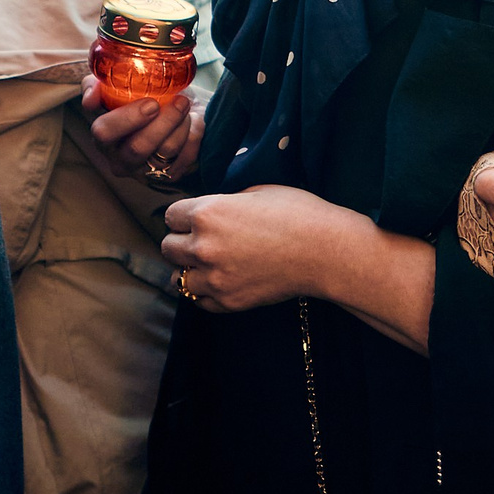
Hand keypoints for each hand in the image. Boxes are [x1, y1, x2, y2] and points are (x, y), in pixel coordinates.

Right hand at [81, 76, 199, 180]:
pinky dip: (193, 135)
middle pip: (138, 147)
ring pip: (166, 150)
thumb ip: (96, 86)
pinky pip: (185, 157)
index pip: (104, 133)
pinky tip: (191, 123)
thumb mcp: (116, 85)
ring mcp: (144, 171)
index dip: (127, 119)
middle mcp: (119, 159)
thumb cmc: (143, 97)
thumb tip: (90, 98)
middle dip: (163, 121)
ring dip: (181, 124)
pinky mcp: (167, 175)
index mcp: (103, 136)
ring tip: (185, 107)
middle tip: (180, 101)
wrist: (176, 110)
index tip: (152, 103)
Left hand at [160, 183, 365, 312]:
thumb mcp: (256, 191)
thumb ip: (224, 202)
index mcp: (208, 213)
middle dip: (182, 242)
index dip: (184, 216)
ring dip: (190, 269)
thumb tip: (211, 210)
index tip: (195, 218)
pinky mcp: (228, 301)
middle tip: (201, 241)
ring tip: (210, 263)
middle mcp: (204, 246)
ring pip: (178, 277)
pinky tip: (221, 280)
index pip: (171, 216)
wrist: (326, 252)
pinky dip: (206, 291)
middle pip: (168, 247)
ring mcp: (214, 278)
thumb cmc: (298, 213)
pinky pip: (199, 300)